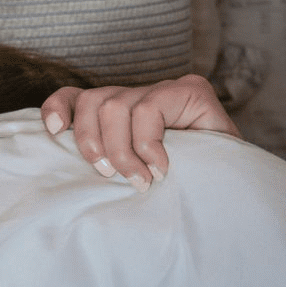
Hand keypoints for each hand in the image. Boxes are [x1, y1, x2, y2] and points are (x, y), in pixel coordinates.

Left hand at [40, 74, 240, 191]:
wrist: (233, 197)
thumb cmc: (179, 191)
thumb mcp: (131, 174)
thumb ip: (105, 158)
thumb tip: (61, 151)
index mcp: (122, 110)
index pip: (78, 96)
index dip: (59, 107)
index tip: (52, 131)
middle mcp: (142, 94)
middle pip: (92, 102)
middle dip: (92, 144)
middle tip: (111, 177)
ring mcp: (168, 89)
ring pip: (114, 106)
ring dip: (122, 150)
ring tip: (141, 179)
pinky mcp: (192, 90)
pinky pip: (148, 109)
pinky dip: (148, 143)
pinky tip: (162, 166)